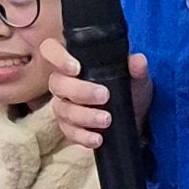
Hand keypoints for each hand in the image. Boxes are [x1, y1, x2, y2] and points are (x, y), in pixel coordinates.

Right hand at [47, 37, 151, 156]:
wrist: (135, 117)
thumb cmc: (130, 89)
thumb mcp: (137, 77)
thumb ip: (137, 68)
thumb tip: (138, 61)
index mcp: (74, 61)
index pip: (51, 49)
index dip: (57, 57)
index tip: (76, 68)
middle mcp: (64, 82)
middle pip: (57, 83)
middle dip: (80, 91)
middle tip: (104, 96)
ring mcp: (63, 104)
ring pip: (63, 109)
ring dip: (85, 116)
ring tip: (107, 119)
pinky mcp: (68, 126)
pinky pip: (68, 131)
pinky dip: (83, 136)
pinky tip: (98, 138)